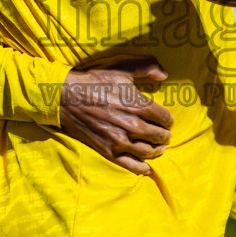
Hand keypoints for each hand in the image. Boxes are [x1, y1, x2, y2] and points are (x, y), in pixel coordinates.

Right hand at [60, 57, 171, 175]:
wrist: (67, 97)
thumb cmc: (95, 82)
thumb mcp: (122, 69)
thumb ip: (147, 68)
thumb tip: (165, 74)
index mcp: (139, 105)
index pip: (165, 119)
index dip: (168, 120)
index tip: (166, 121)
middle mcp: (133, 126)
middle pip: (160, 136)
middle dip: (165, 136)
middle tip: (165, 135)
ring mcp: (120, 141)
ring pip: (149, 152)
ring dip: (157, 151)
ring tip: (159, 148)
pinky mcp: (108, 151)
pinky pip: (131, 165)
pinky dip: (142, 168)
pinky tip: (147, 168)